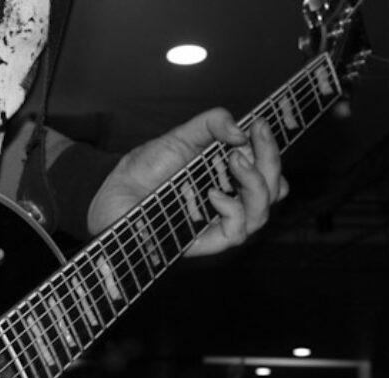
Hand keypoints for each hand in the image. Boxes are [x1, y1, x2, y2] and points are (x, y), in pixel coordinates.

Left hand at [88, 108, 287, 255]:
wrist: (114, 193)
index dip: (271, 147)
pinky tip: (213, 194)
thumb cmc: (145, 168)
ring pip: (261, 214)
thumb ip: (212, 124)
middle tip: (245, 145)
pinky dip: (232, 210)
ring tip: (233, 162)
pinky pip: (235, 234)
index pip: (268, 167)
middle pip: (274, 189)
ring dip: (255, 185)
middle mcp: (230, 199)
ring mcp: (217, 222)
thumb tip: (241, 130)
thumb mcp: (181, 136)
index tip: (260, 124)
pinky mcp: (202, 242)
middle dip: (270, 162)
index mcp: (229, 175)